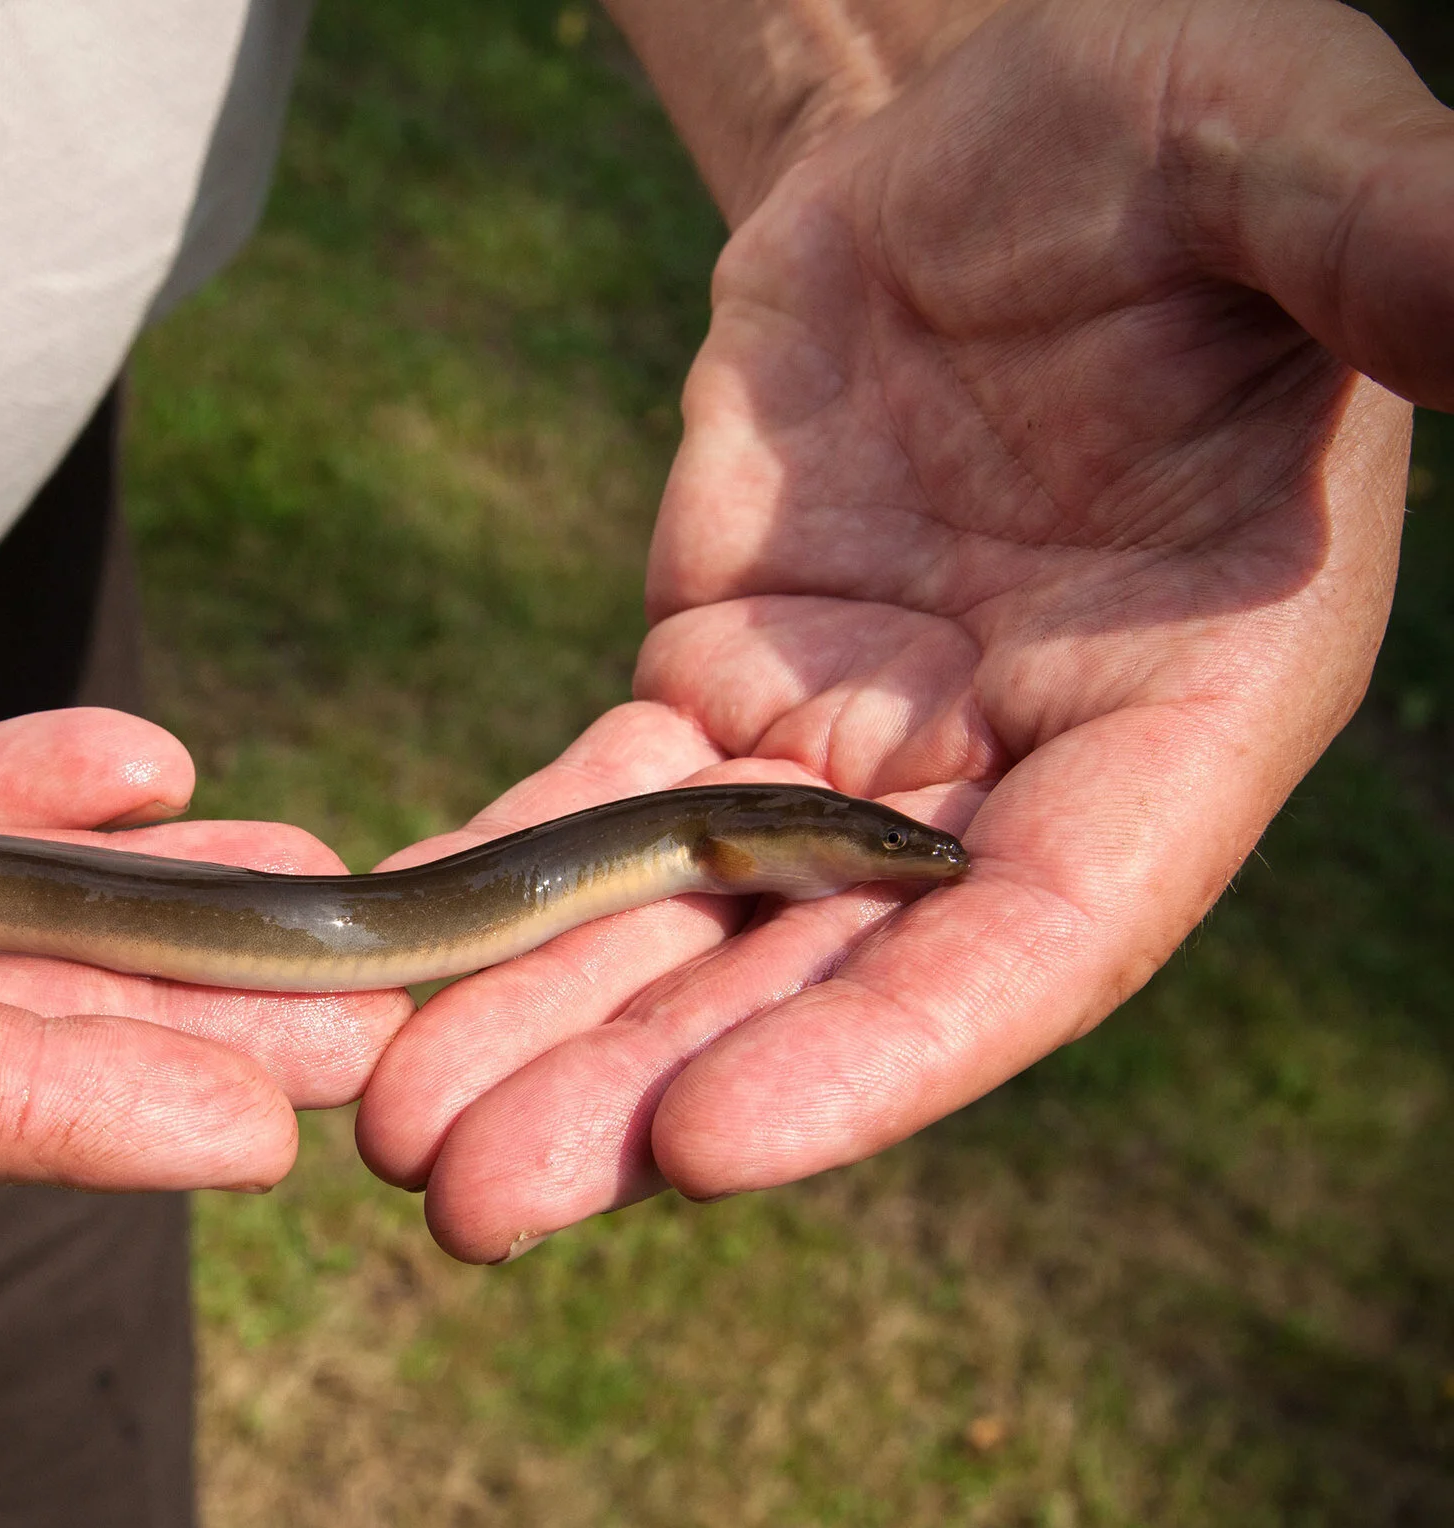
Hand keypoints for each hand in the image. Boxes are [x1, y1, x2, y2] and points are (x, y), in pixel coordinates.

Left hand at [357, 0, 1452, 1258]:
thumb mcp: (1272, 144)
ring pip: (684, 932)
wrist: (966, 132)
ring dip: (540, 1039)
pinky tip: (367, 958)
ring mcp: (851, 748)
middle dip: (648, 1097)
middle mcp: (1017, 770)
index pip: (1045, 929)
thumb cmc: (1157, 136)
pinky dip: (485, 892)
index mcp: (1187, 703)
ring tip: (388, 1137)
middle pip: (826, 980)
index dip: (887, 1049)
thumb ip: (1378, 240)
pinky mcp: (716, 690)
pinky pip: (589, 815)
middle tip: (469, 1204)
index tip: (710, 1142)